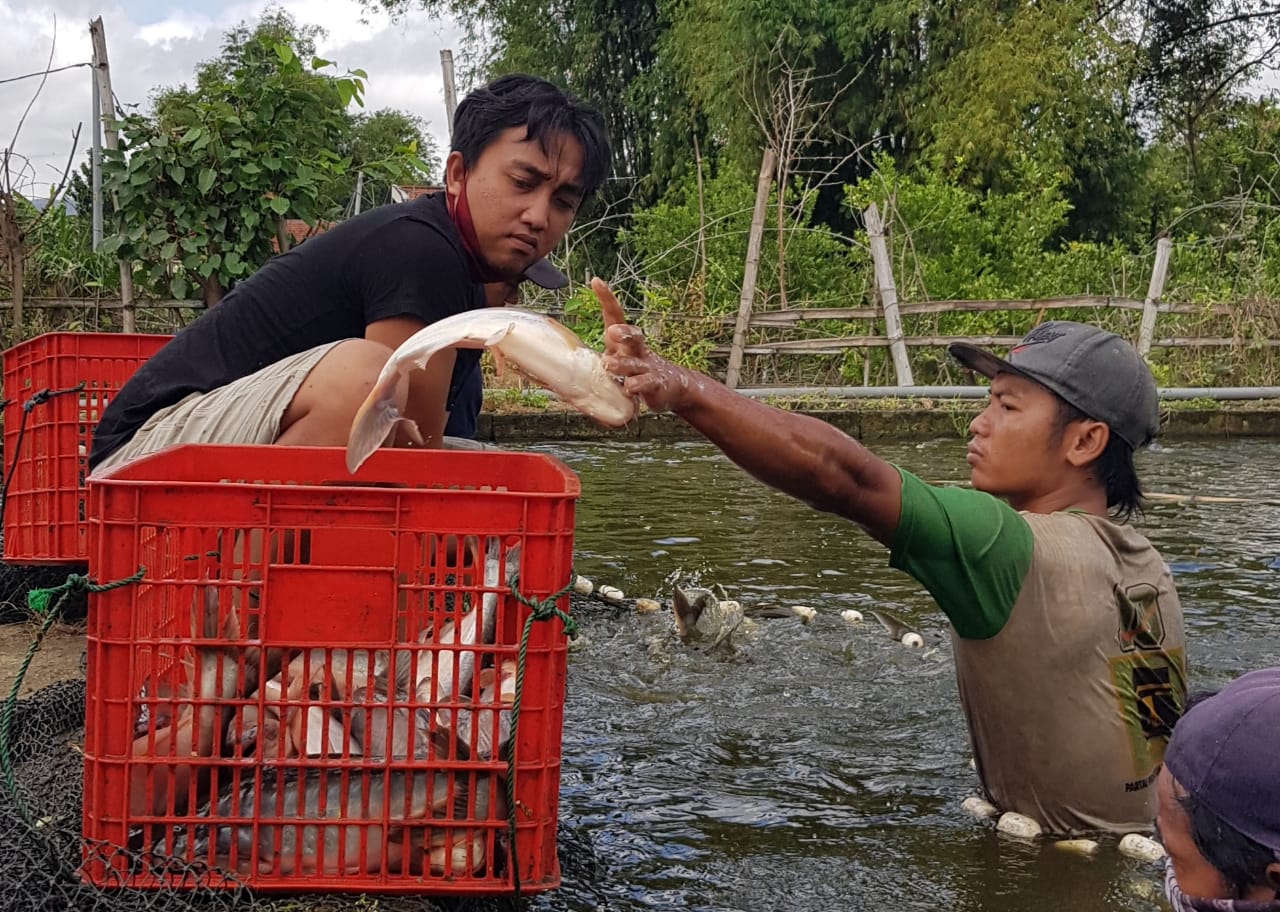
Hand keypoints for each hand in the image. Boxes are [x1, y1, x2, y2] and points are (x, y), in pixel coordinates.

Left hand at [592, 278, 694, 413]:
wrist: (669, 386)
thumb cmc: (636, 370)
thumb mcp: (617, 358)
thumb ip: (599, 353)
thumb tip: (565, 352)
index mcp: (623, 341)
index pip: (615, 316)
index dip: (607, 298)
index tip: (597, 282)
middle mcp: (636, 349)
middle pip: (632, 336)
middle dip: (623, 332)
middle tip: (612, 332)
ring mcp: (646, 366)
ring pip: (633, 362)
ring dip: (622, 363)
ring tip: (609, 365)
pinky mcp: (655, 383)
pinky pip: (645, 383)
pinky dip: (637, 385)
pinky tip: (630, 387)